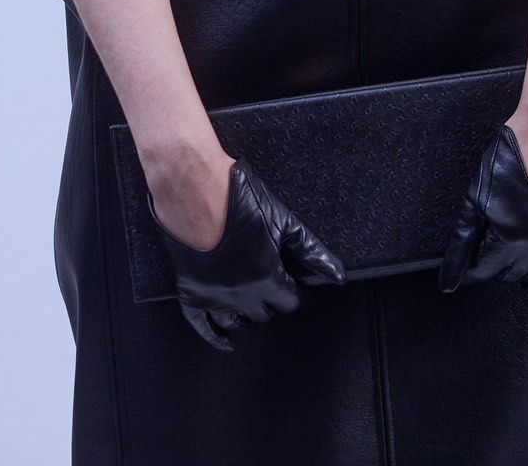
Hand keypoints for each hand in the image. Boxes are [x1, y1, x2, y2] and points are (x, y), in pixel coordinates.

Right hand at [148, 156, 345, 350]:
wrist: (193, 187)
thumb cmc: (236, 198)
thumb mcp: (283, 220)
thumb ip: (311, 250)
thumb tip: (336, 274)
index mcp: (266, 277)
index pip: (291, 301)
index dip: (299, 295)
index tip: (301, 290)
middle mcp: (241, 294)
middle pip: (265, 313)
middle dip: (274, 302)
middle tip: (277, 290)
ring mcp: (214, 296)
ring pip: (236, 324)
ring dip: (249, 318)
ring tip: (256, 308)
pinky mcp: (191, 292)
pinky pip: (202, 326)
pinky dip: (215, 336)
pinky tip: (225, 339)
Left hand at [438, 122, 527, 292]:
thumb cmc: (512, 159)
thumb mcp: (475, 197)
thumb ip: (461, 240)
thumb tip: (449, 278)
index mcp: (507, 240)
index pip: (481, 272)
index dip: (467, 269)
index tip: (459, 268)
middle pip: (505, 275)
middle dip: (490, 264)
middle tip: (483, 248)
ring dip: (514, 268)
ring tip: (505, 252)